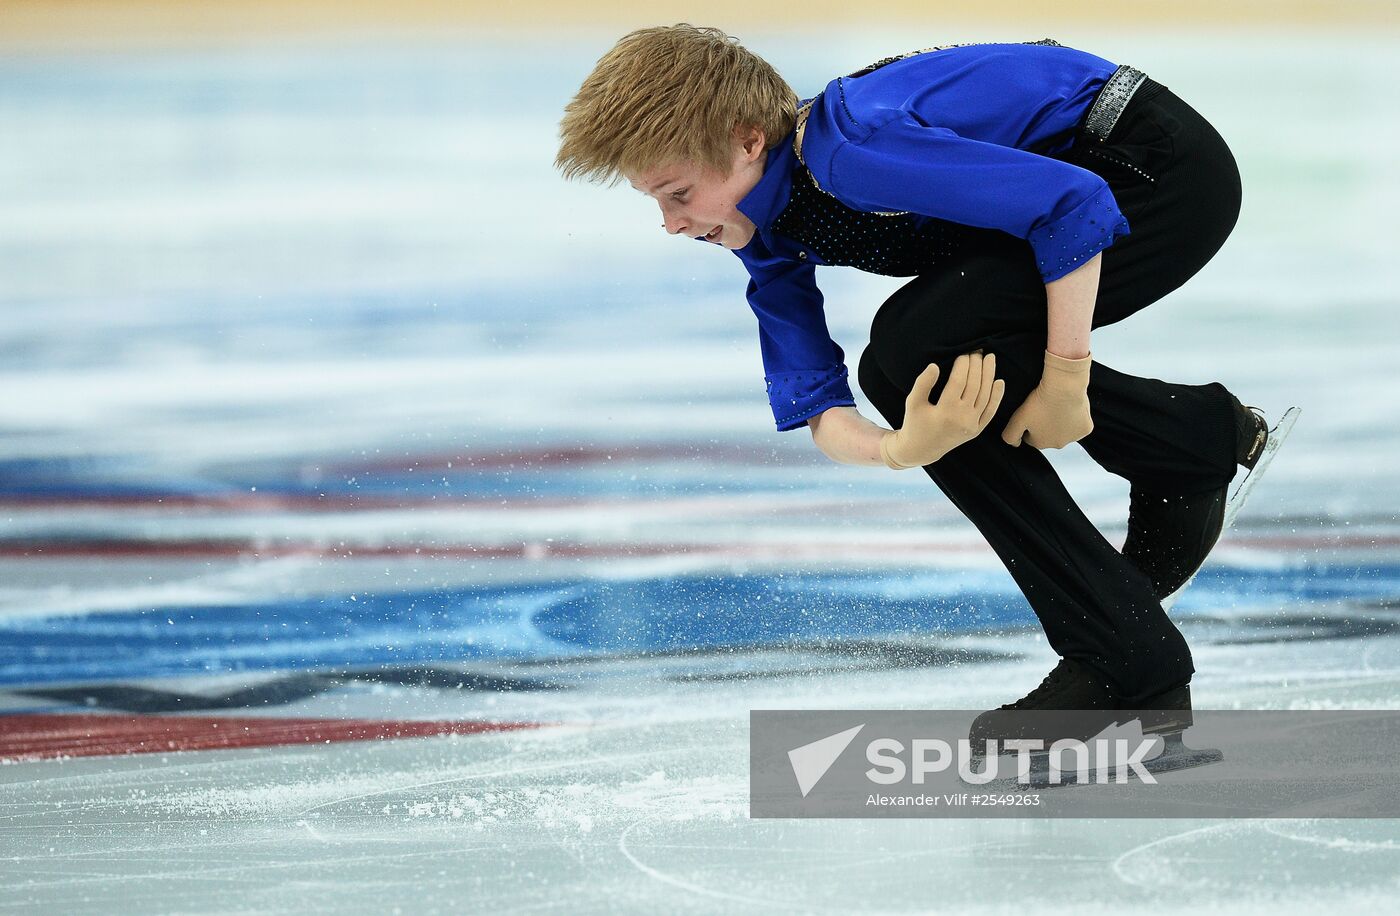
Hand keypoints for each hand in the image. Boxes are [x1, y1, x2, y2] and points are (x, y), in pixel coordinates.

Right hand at [881, 352, 1005, 468]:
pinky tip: (999, 381)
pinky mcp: (977, 430)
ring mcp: (972, 425)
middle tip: (977, 350)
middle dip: (977, 365)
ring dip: (989, 375)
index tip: (964, 352)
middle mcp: (962, 419)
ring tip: (990, 358)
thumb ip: (923, 383)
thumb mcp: (913, 402)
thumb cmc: (915, 422)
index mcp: (945, 411)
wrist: (922, 450)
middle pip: (974, 386)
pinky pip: (991, 411)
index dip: (963, 364)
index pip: (958, 381)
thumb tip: (934, 365)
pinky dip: (997, 396)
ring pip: (985, 395)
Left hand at [1001, 350, 1092, 448]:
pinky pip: (1079, 423)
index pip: (1031, 436)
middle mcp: (1057, 445)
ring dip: (1061, 420)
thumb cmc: (1040, 401)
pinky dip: (1076, 416)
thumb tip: (1014, 444)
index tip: (1033, 411)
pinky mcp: (1086, 429)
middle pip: (1049, 434)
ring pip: (1065, 429)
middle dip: (1046, 424)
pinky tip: (1070, 406)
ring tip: (1057, 405)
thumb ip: (1010, 435)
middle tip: (1046, 407)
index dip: (1030, 423)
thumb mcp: (1017, 418)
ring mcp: (1073, 438)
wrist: (1064, 387)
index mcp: (1040, 444)